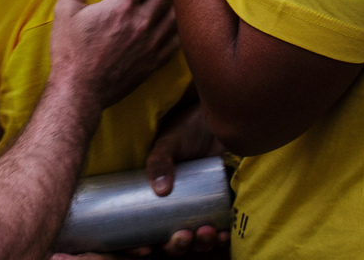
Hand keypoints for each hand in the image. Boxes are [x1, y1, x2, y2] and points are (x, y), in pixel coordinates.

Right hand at [50, 0, 178, 109]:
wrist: (79, 91)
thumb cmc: (70, 50)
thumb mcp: (66, 9)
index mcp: (121, 6)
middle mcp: (141, 22)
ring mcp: (151, 43)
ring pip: (177, 14)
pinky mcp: (154, 62)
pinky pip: (177, 40)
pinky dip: (184, 27)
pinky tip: (186, 22)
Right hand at [143, 105, 228, 255]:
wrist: (220, 117)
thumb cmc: (189, 128)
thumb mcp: (168, 142)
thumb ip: (160, 160)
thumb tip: (160, 191)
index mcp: (158, 195)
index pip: (145, 229)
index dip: (141, 246)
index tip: (146, 249)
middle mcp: (178, 204)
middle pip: (173, 239)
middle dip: (178, 247)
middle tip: (183, 236)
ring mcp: (201, 205)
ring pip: (198, 238)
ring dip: (201, 244)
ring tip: (206, 232)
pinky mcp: (222, 202)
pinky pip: (220, 229)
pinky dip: (221, 237)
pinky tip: (222, 234)